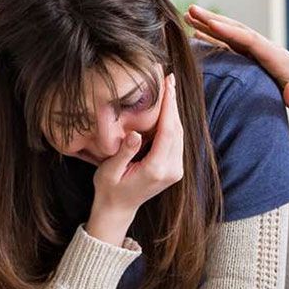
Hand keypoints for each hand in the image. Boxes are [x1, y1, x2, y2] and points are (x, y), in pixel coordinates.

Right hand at [92, 72, 183, 213]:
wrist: (118, 210)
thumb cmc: (109, 190)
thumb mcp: (110, 171)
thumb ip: (124, 152)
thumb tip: (136, 133)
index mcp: (156, 170)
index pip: (167, 132)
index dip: (168, 106)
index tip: (167, 85)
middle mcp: (171, 170)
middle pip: (177, 130)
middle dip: (173, 103)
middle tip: (169, 78)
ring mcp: (176, 171)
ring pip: (179, 134)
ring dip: (174, 111)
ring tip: (169, 88)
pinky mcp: (174, 169)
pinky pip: (177, 141)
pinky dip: (173, 123)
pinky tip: (167, 109)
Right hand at [184, 4, 288, 141]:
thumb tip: (288, 91)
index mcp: (279, 60)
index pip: (251, 41)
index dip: (230, 32)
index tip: (209, 24)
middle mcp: (269, 53)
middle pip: (238, 32)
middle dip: (214, 21)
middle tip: (190, 11)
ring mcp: (263, 57)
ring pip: (233, 37)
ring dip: (211, 27)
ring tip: (188, 19)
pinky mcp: (259, 64)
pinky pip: (234, 49)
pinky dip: (216, 41)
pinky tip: (201, 39)